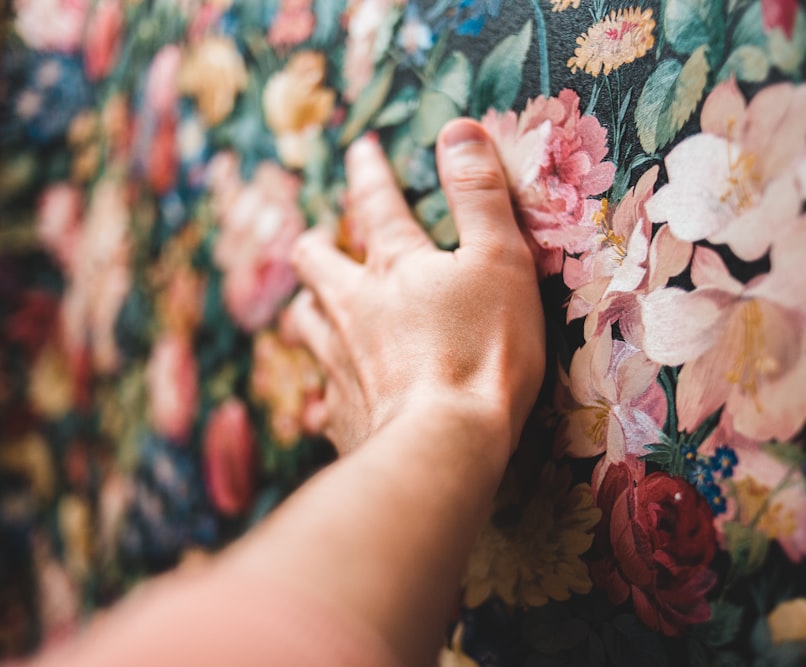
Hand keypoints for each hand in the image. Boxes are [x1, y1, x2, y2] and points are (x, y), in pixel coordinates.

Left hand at [286, 119, 544, 456]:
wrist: (445, 442)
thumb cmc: (483, 350)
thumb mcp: (499, 259)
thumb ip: (479, 194)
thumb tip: (458, 128)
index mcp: (393, 267)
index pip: (377, 203)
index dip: (370, 172)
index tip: (360, 149)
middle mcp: (353, 309)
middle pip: (315, 266)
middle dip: (315, 246)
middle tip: (315, 240)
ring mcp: (341, 364)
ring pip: (306, 325)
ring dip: (308, 311)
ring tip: (312, 310)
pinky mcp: (342, 417)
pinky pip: (321, 398)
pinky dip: (324, 391)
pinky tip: (328, 401)